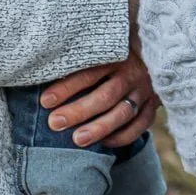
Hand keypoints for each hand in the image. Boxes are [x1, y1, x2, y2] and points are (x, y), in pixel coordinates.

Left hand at [39, 51, 156, 147]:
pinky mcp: (154, 105)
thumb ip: (80, 60)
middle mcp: (131, 73)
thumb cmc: (113, 55)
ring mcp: (144, 90)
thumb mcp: (102, 50)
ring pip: (123, 113)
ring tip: (77, 140)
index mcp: (115, 56)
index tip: (45, 102)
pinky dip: (123, 136)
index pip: (89, 73)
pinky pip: (140, 125)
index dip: (66, 87)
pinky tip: (105, 144)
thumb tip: (41, 71)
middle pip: (105, 95)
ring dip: (100, 128)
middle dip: (79, 111)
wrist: (153, 53)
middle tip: (55, 123)